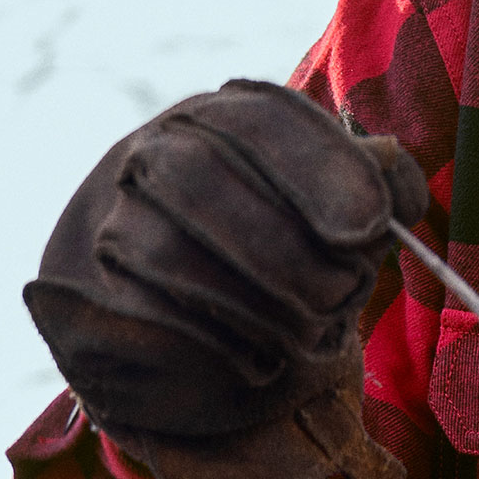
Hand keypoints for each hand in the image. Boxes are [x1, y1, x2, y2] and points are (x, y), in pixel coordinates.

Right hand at [24, 79, 427, 478]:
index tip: (369, 231)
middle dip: (290, 251)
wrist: (175, 324)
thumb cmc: (277, 252)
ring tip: (310, 334)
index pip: (262, 120)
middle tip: (345, 296)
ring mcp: (107, 223)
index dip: (321, 172)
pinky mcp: (84, 302)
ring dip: (256, 306)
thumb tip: (394, 173)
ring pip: (168, 253)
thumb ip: (370, 185)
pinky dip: (215, 349)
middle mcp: (149, 154)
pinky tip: (258, 361)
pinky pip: (142, 321)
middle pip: (202, 179)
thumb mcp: (328, 208)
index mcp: (218, 117)